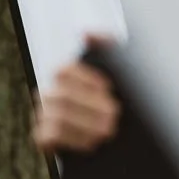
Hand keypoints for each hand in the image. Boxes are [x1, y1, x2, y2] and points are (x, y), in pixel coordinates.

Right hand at [32, 39, 120, 153]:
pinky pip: (44, 136)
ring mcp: (44, 116)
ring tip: (107, 132)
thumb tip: (87, 34)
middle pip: (59, 96)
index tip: (109, 90)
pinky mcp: (44, 140)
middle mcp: (51, 95)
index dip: (85, 80)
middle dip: (89, 107)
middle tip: (113, 117)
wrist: (134, 143)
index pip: (63, 71)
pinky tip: (90, 144)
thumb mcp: (127, 70)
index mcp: (67, 77)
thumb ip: (110, 47)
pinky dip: (69, 140)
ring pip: (55, 116)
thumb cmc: (129, 104)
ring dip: (84, 125)